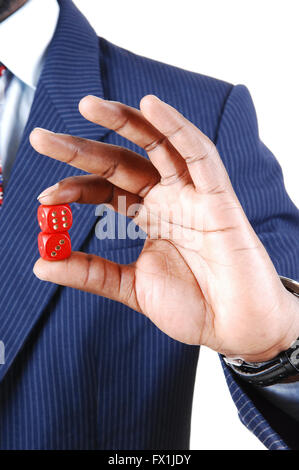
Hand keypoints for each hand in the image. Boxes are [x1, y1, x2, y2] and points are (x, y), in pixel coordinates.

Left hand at [30, 95, 298, 361]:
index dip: (74, 188)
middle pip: (122, 162)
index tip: (45, 196)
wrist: (235, 326)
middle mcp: (169, 199)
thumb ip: (91, 273)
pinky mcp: (219, 196)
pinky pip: (199, 155)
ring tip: (88, 105)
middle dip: (82, 148)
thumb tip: (41, 264)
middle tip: (43, 138)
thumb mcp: (131, 288)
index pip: (106, 189)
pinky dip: (176, 129)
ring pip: (158, 145)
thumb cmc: (193, 305)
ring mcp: (194, 194)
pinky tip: (151, 105)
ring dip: (125, 122)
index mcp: (149, 216)